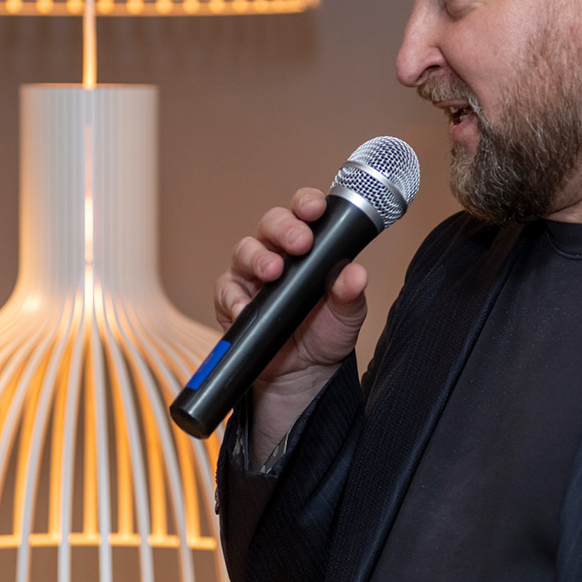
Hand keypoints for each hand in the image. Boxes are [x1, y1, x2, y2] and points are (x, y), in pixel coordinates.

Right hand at [215, 188, 367, 459]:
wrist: (303, 377)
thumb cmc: (325, 335)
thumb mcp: (346, 316)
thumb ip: (350, 294)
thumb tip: (355, 273)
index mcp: (308, 248)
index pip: (304, 214)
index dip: (306, 204)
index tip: (315, 208)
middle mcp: (278, 255)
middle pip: (271, 225)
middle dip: (283, 229)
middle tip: (299, 243)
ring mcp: (252, 277)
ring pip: (245, 251)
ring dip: (257, 258)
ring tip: (272, 272)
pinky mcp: (231, 302)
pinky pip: (226, 291)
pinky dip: (234, 298)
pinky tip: (245, 307)